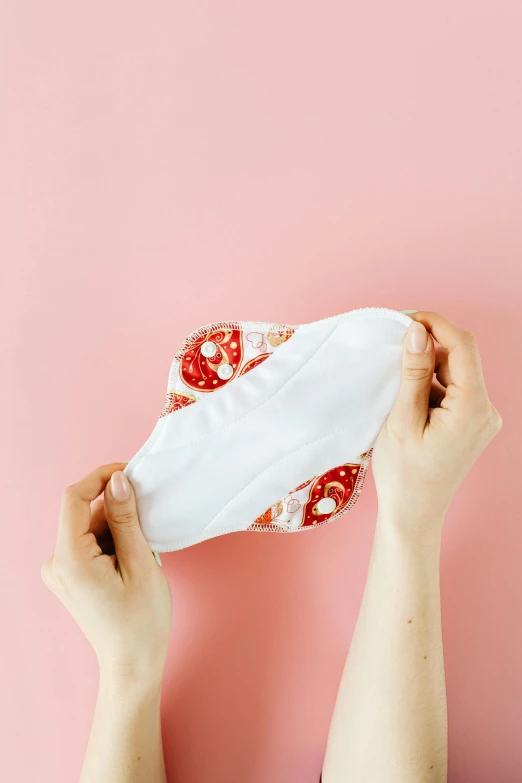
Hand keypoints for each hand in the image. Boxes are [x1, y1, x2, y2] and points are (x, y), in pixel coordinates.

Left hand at [42, 464, 171, 686]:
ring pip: (90, 528)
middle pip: (85, 514)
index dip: (100, 478)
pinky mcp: (69, 576)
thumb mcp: (140, 563)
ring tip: (141, 557)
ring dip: (118, 530)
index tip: (130, 473)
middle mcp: (56, 563)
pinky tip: (131, 563)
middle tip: (148, 528)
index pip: (73, 498)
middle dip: (117, 512)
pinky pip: (89, 543)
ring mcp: (60, 571)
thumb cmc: (141, 621)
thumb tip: (118, 480)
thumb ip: (126, 518)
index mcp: (69, 559)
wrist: (132, 664)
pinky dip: (113, 543)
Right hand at [372, 312, 501, 531]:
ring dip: (426, 370)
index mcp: (473, 409)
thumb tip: (417, 330)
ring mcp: (482, 419)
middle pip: (460, 359)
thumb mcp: (401, 418)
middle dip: (427, 348)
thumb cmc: (403, 473)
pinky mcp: (472, 425)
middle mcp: (486, 411)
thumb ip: (413, 372)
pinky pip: (454, 391)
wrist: (413, 514)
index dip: (436, 325)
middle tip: (392, 348)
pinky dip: (430, 387)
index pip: (463, 346)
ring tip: (395, 387)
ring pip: (455, 374)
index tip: (406, 318)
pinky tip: (408, 402)